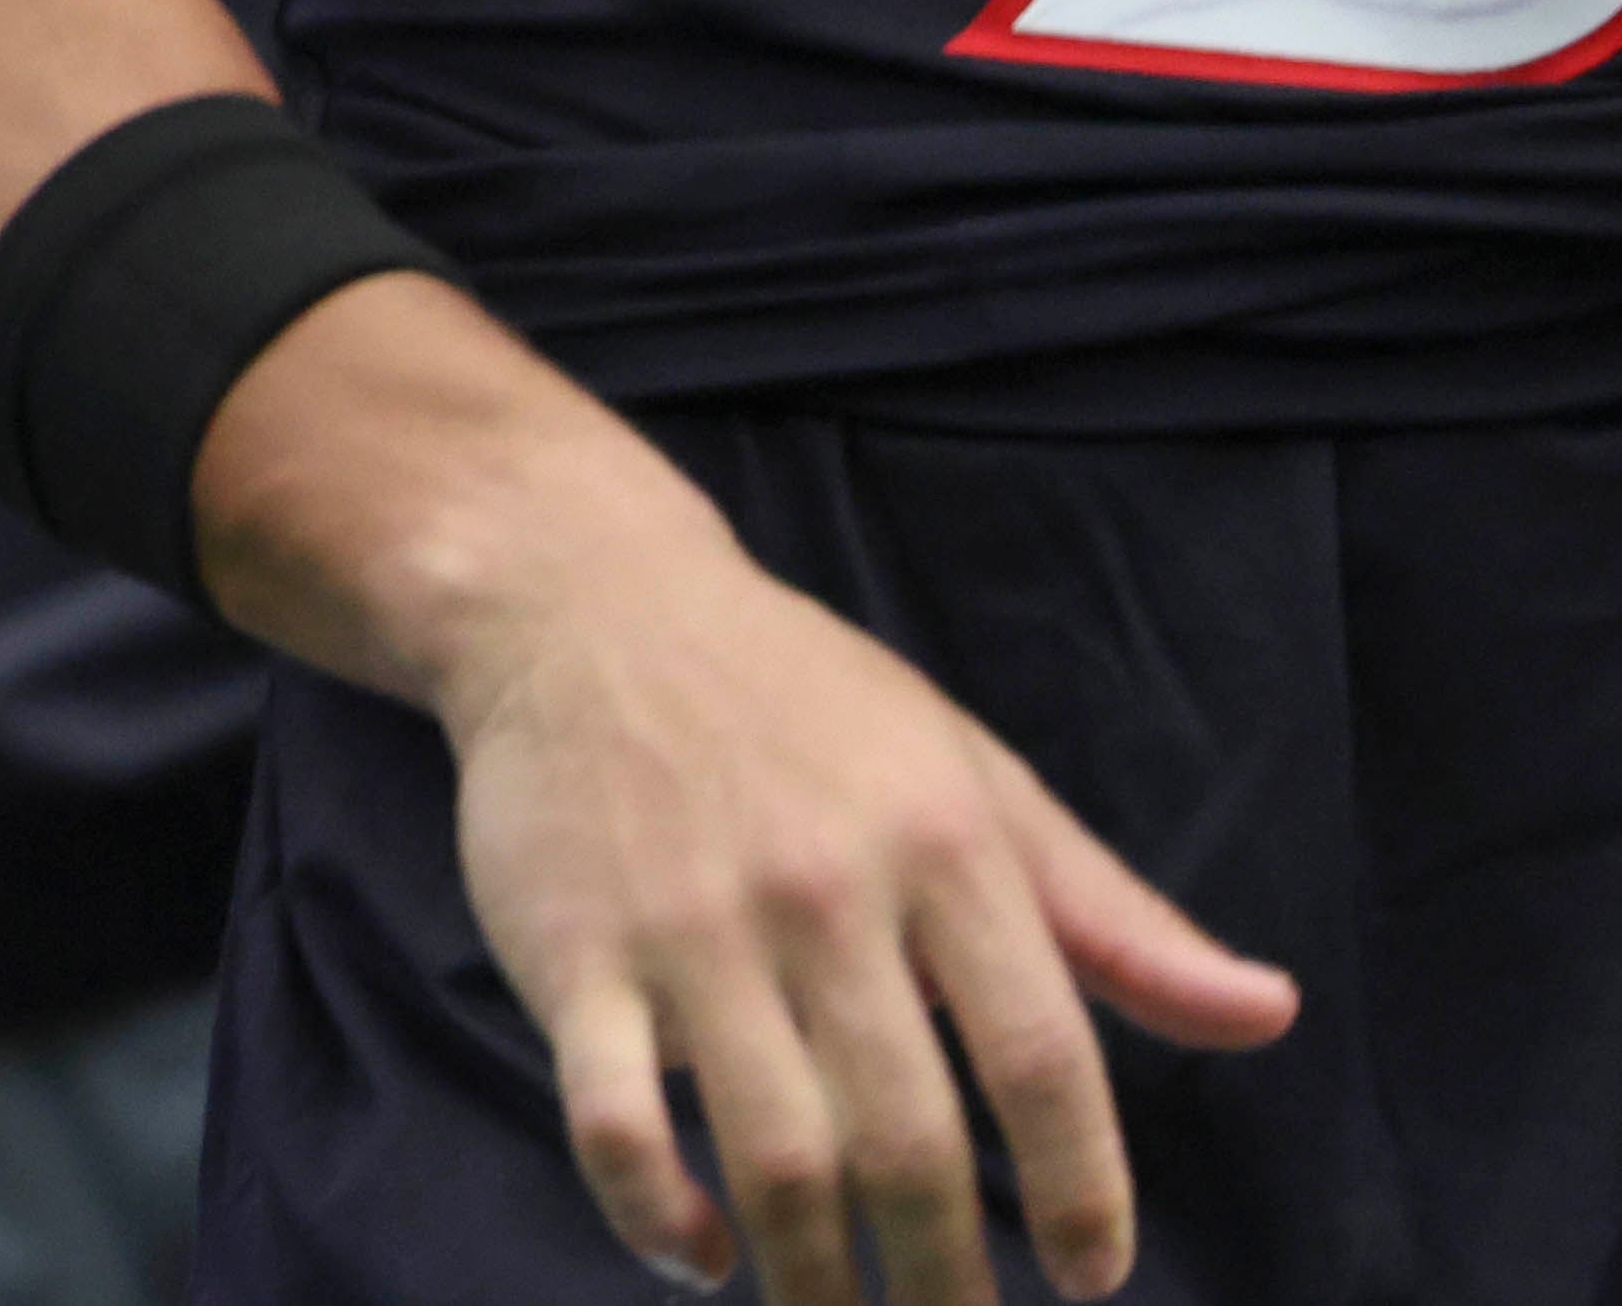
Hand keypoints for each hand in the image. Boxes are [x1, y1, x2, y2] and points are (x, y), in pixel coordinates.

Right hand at [422, 493, 1291, 1301]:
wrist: (581, 601)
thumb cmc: (805, 705)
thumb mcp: (976, 781)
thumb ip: (1115, 919)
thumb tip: (1270, 1017)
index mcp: (941, 848)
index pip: (1043, 1057)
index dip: (1084, 1189)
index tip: (1093, 1275)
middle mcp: (822, 893)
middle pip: (908, 1139)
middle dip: (947, 1279)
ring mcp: (687, 927)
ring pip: (772, 1154)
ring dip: (817, 1284)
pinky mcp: (568, 949)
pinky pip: (611, 1118)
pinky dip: (655, 1214)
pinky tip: (702, 1256)